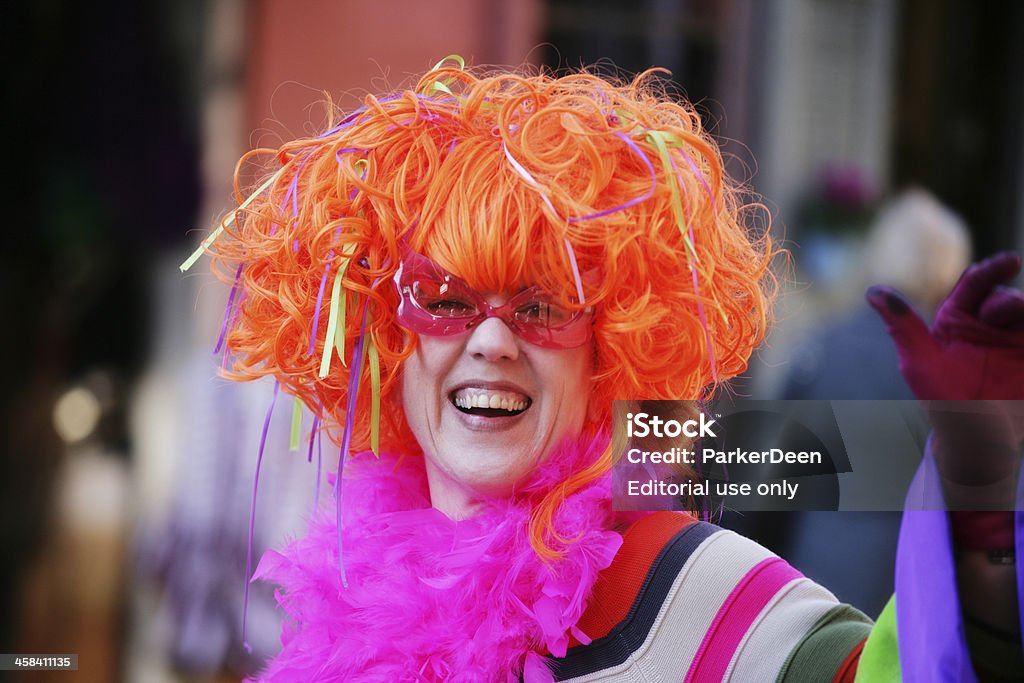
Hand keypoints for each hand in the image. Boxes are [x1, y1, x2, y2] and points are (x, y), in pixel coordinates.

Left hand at [866, 252, 1023, 400]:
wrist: (976, 440)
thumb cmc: (941, 401)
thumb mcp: (920, 364)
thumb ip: (903, 326)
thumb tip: (872, 290)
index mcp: (957, 318)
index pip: (975, 284)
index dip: (992, 269)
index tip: (1011, 262)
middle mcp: (987, 323)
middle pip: (1004, 296)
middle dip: (1007, 300)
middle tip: (1009, 312)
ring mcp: (1014, 339)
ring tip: (1020, 320)